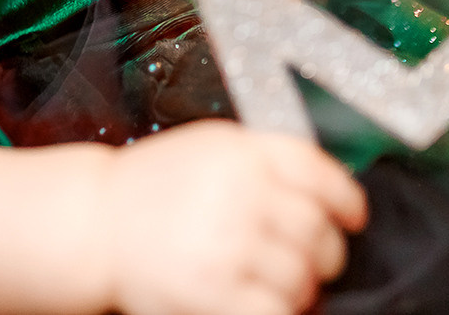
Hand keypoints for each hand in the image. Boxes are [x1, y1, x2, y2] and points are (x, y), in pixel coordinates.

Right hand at [97, 121, 365, 314]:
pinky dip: (280, 311)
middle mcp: (239, 194)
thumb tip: (326, 193)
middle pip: (317, 230)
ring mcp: (227, 245)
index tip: (352, 216)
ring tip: (279, 284)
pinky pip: (275, 311)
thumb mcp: (209, 149)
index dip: (346, 199)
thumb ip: (263, 160)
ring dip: (301, 288)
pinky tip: (265, 302)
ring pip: (302, 277)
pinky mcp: (214, 293)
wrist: (96, 223)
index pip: (318, 172)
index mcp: (241, 153)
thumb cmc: (151, 188)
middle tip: (315, 261)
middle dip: (325, 252)